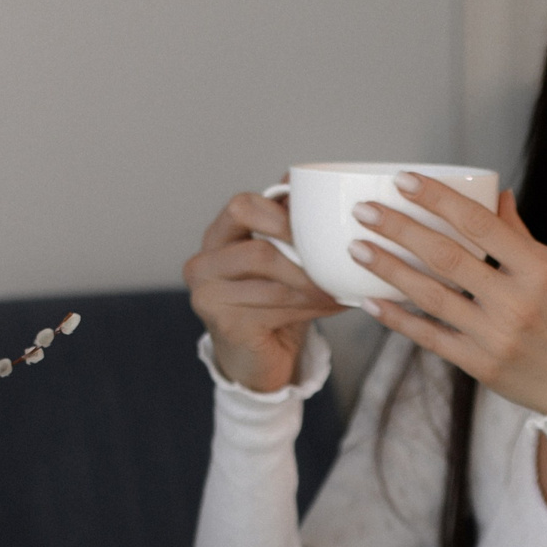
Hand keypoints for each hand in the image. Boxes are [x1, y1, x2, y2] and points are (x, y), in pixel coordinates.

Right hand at [184, 191, 348, 392]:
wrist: (256, 358)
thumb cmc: (270, 303)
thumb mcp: (278, 260)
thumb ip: (287, 227)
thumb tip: (316, 188)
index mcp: (216, 237)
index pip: (242, 206)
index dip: (282, 214)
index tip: (315, 227)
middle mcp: (202, 264)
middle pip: (259, 248)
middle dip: (304, 256)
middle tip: (338, 260)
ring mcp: (208, 296)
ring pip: (274, 281)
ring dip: (316, 285)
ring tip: (344, 286)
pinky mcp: (226, 325)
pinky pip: (278, 309)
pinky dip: (314, 306)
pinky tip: (336, 304)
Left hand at [347, 176, 546, 415]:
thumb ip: (521, 239)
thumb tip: (496, 197)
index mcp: (539, 269)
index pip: (479, 222)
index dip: (437, 198)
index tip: (404, 180)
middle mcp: (515, 301)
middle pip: (445, 256)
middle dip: (398, 229)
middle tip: (364, 211)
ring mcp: (496, 336)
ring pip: (430, 295)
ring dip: (388, 270)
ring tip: (356, 248)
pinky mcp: (481, 366)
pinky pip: (431, 337)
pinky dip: (398, 319)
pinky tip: (371, 301)